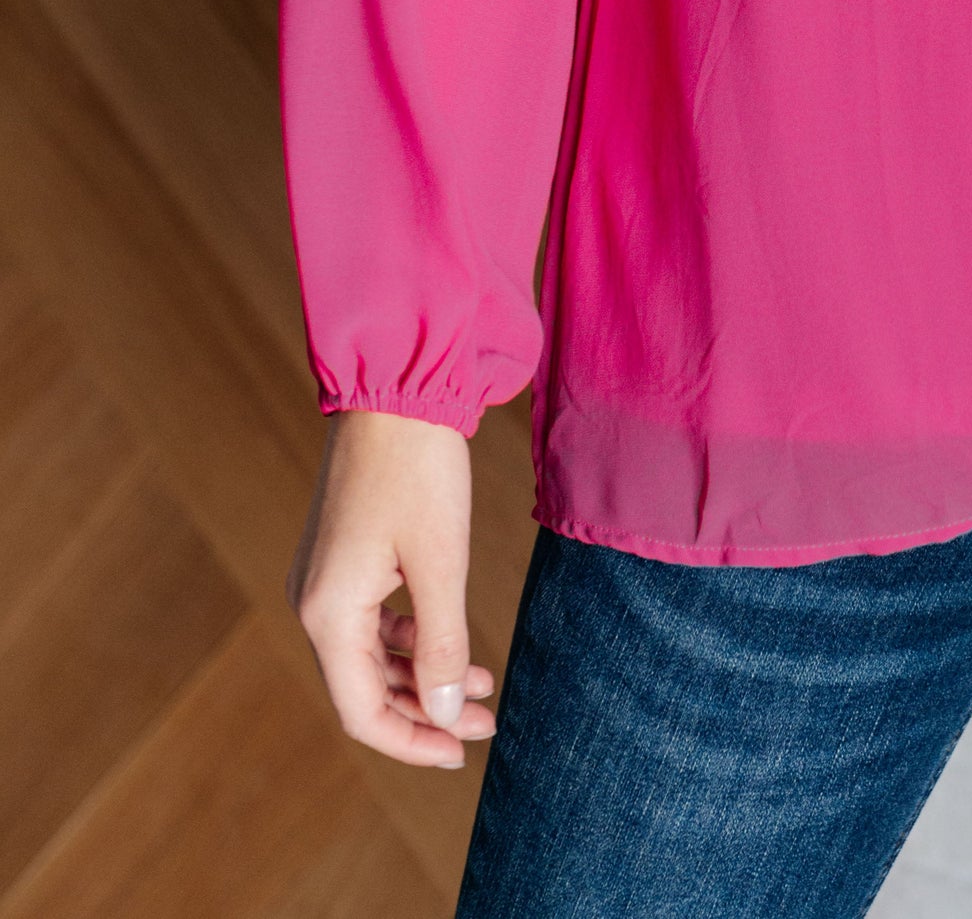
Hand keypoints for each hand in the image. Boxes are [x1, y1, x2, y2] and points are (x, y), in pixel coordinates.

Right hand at [287, 410, 497, 768]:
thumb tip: (447, 712)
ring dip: (423, 675)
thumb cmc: (419, 469)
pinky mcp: (342, 556)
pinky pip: (372, 620)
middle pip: (365, 689)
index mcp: (327, 613)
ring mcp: (325, 578)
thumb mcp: (440, 562)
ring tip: (485, 683)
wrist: (395, 386)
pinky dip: (413, 638)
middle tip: (488, 720)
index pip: (361, 712)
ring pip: (371, 656)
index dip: (412, 742)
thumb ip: (442, 644)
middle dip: (427, 710)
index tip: (463, 753)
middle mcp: (314, 602)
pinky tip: (455, 640)